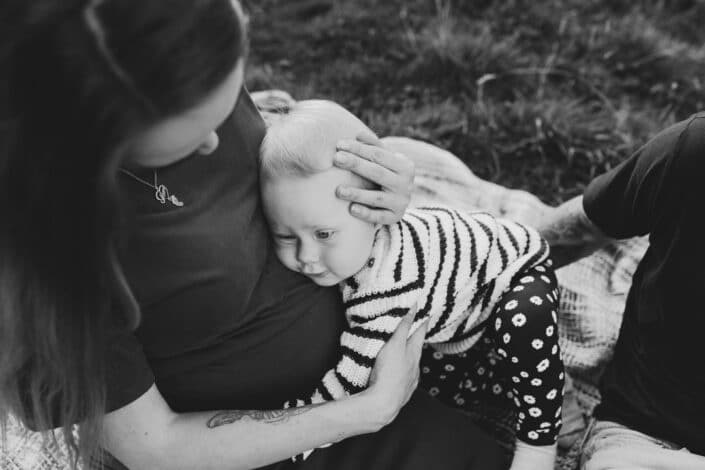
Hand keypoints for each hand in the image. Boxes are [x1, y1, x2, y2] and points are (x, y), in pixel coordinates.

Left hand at [334, 131, 414, 224]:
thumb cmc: (388, 174)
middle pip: (377, 173)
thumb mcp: (386, 160)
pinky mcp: (395, 217)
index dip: (358, 148)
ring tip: (338, 190)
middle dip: (355, 164)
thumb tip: (358, 134)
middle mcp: (405, 184)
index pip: (378, 155)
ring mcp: (401, 202)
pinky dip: (365, 213)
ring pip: (377, 197)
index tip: (339, 144)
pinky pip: (379, 217)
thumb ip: (374, 146)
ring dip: (357, 193)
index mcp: (404, 166)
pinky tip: (351, 209)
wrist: (400, 201)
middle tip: (336, 158)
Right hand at [359, 309, 426, 429]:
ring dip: (407, 356)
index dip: (422, 321)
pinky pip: (403, 377)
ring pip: (411, 364)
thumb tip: (414, 309)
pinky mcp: (401, 391)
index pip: (420, 332)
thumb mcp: (395, 344)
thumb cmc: (389, 373)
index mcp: (414, 353)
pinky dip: (401, 371)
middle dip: (414, 338)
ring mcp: (409, 380)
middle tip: (413, 328)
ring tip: (401, 350)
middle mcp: (415, 367)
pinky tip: (396, 372)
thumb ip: (403, 327)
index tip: (425, 312)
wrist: (383, 404)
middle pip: (416, 349)